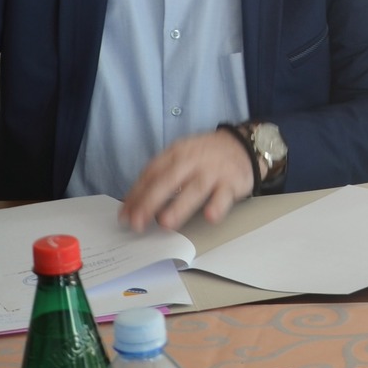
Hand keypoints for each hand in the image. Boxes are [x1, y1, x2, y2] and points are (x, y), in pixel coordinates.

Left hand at [119, 128, 257, 232]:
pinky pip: (224, 195)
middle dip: (150, 202)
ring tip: (165, 222)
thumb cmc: (205, 156)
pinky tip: (210, 216)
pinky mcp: (232, 182)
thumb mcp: (180, 158)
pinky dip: (217, 206)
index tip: (125, 215)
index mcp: (176, 153)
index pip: (151, 173)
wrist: (242, 145)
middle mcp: (193, 160)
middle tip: (137, 223)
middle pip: (168, 180)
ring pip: (194, 189)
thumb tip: (133, 204)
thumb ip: (159, 178)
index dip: (136, 194)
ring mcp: (213, 171)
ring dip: (179, 206)